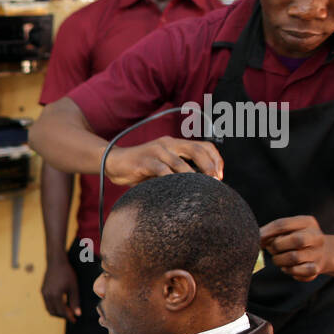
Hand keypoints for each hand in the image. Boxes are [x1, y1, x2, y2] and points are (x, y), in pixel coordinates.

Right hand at [41, 259, 81, 322]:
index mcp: (55, 295)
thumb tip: (77, 314)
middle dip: (62, 316)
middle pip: (54, 312)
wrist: (56, 261)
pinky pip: (47, 303)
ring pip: (49, 309)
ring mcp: (43, 293)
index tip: (75, 320)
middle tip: (71, 316)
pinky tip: (61, 304)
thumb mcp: (73, 287)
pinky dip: (53, 307)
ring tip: (66, 312)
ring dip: (57, 312)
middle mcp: (47, 295)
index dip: (69, 317)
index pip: (62, 311)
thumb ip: (75, 301)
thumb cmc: (67, 273)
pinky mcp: (42, 290)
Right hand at [105, 137, 223, 185]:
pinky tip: (177, 190)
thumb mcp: (162, 165)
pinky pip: (162, 171)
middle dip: (210, 166)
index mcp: (175, 143)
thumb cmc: (139, 167)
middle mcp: (168, 143)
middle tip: (215, 181)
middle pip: (197, 150)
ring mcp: (156, 151)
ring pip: (181, 162)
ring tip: (199, 188)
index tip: (220, 175)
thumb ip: (178, 170)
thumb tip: (200, 185)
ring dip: (193, 176)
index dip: (216, 159)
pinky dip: (172, 180)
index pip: (204, 146)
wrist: (113, 162)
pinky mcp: (144, 161)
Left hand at [260, 215, 330, 281]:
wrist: (322, 253)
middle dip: (277, 246)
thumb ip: (273, 232)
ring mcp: (318, 254)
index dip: (266, 233)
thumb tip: (257, 239)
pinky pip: (297, 271)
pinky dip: (288, 270)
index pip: (283, 224)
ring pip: (294, 257)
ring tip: (279, 259)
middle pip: (296, 240)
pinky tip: (287, 267)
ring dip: (279, 260)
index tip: (257, 239)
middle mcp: (316, 237)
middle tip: (272, 249)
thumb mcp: (288, 230)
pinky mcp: (315, 269)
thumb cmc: (295, 239)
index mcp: (308, 222)